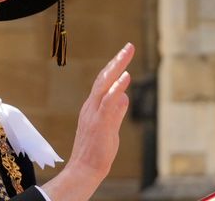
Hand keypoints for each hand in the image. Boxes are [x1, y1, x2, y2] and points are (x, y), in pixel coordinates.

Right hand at [42, 43, 133, 200]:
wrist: (85, 168)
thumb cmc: (97, 151)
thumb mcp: (110, 128)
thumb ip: (116, 111)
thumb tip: (124, 96)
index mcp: (92, 106)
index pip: (104, 81)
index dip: (115, 66)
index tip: (125, 53)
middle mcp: (91, 105)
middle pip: (103, 77)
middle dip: (117, 60)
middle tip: (129, 46)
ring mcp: (94, 113)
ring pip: (104, 84)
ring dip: (117, 67)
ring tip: (127, 53)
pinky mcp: (100, 122)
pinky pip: (108, 101)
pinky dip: (116, 87)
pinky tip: (125, 77)